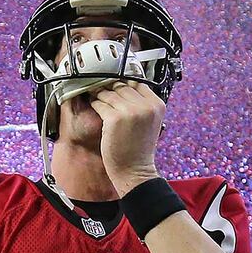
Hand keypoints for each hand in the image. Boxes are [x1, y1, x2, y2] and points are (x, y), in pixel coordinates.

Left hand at [90, 81, 163, 195]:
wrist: (134, 170)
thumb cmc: (139, 148)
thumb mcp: (150, 121)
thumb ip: (143, 104)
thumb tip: (127, 85)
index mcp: (157, 105)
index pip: (138, 82)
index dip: (124, 82)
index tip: (115, 83)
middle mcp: (145, 106)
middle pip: (123, 86)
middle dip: (110, 86)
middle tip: (101, 87)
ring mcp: (130, 111)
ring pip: (110, 93)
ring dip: (100, 93)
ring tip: (96, 95)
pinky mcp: (114, 118)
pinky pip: (100, 103)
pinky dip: (95, 103)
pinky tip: (94, 105)